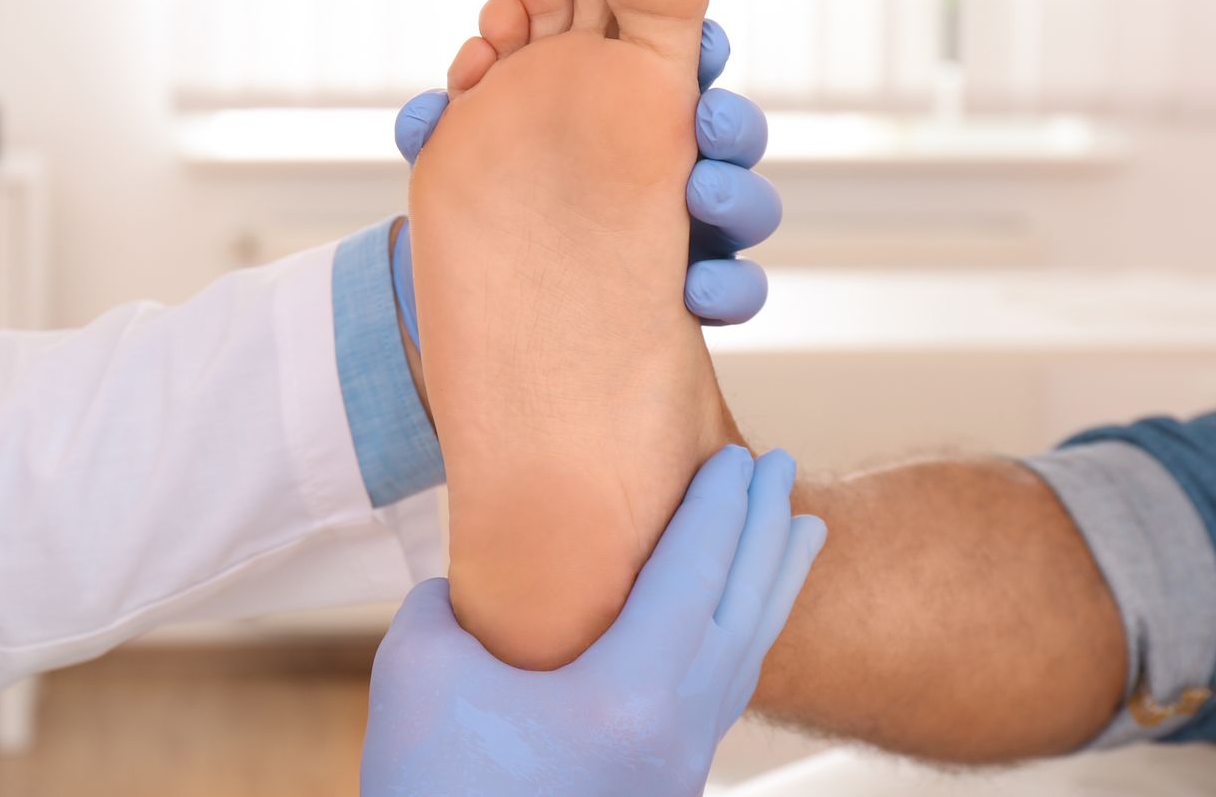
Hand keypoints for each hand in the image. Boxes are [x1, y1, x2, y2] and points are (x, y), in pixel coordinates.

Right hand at [360, 446, 824, 795]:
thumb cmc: (430, 792)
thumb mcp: (417, 669)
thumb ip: (448, 603)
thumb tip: (466, 587)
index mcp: (629, 696)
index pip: (695, 573)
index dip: (716, 504)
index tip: (736, 453)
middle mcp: (674, 735)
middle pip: (743, 611)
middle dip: (765, 530)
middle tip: (781, 467)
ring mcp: (675, 772)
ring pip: (746, 659)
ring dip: (772, 584)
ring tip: (799, 532)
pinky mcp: (658, 794)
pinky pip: (723, 697)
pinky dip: (742, 638)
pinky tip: (735, 624)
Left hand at [392, 19, 780, 337]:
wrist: (489, 310)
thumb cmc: (491, 208)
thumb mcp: (465, 162)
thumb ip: (449, 133)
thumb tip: (421, 116)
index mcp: (625, 106)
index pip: (671, 64)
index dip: (689, 46)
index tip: (690, 40)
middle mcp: (670, 163)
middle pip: (723, 127)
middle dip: (723, 118)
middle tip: (705, 119)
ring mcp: (689, 229)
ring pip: (742, 201)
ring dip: (734, 193)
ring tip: (704, 196)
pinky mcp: (693, 295)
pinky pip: (733, 288)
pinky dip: (727, 286)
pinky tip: (697, 291)